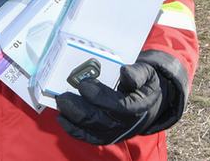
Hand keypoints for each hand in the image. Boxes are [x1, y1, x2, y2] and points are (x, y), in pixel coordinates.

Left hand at [56, 61, 170, 144]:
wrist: (149, 102)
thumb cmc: (143, 84)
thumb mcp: (147, 73)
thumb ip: (138, 72)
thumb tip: (125, 72)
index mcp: (140, 105)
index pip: (121, 106)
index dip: (101, 97)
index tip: (84, 85)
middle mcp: (128, 123)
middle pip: (102, 120)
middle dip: (80, 109)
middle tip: (64, 96)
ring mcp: (117, 132)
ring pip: (93, 130)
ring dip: (74, 118)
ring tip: (61, 103)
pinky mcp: (107, 136)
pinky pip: (89, 138)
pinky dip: (74, 130)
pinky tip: (63, 119)